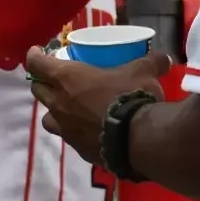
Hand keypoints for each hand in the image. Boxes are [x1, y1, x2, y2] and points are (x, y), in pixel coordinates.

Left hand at [25, 46, 172, 167]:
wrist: (136, 140)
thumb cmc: (130, 96)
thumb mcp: (143, 72)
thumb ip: (151, 62)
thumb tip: (165, 58)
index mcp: (67, 79)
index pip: (37, 64)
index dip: (34, 56)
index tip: (36, 51)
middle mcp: (59, 103)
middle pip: (38, 90)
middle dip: (44, 82)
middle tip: (57, 78)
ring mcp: (66, 129)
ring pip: (48, 117)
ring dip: (54, 110)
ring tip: (68, 107)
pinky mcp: (77, 149)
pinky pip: (68, 136)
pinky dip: (74, 130)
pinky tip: (88, 129)